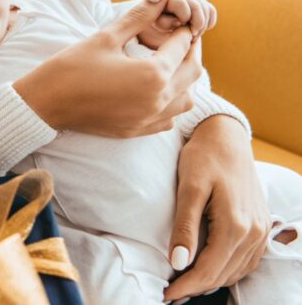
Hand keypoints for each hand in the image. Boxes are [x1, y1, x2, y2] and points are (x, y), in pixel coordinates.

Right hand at [14, 0, 201, 137]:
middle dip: (190, 51)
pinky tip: (156, 91)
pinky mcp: (137, 130)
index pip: (182, 45)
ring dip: (185, 80)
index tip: (178, 20)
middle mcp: (157, 100)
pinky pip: (169, 118)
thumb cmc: (71, 67)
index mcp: (153, 74)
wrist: (45, 103)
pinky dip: (171, 103)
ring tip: (169, 64)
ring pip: (187, 99)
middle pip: (193, 71)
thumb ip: (139, 15)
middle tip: (181, 38)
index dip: (183, 29)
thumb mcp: (106, 37)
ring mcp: (148, 118)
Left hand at [138, 0, 217, 48]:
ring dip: (204, 24)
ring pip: (206, 7)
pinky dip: (210, 21)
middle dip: (197, 22)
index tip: (179, 27)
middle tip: (192, 36)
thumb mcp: (154, 26)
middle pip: (197, 5)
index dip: (184, 16)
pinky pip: (211, 10)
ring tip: (194, 36)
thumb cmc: (151, 28)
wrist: (154, 28)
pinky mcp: (199, 5)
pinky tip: (203, 30)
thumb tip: (178, 21)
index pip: (182, 2)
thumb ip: (164, 22)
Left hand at [164, 115, 269, 301]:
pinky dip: (228, 270)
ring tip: (185, 283)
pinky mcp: (261, 226)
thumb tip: (179, 262)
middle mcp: (253, 232)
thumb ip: (185, 227)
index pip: (207, 270)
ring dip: (211, 280)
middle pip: (222, 275)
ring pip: (236, 271)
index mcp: (235, 225)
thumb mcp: (189, 189)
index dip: (185, 286)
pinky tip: (209, 267)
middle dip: (195, 287)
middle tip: (170, 292)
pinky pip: (247, 260)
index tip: (165, 294)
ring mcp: (260, 230)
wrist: (226, 137)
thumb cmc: (203, 158)